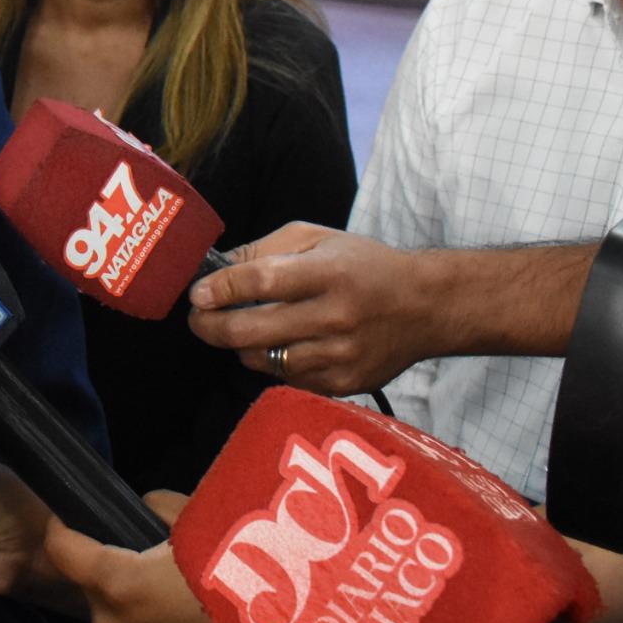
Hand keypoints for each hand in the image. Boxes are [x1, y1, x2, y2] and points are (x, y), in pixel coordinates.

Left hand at [42, 500, 268, 622]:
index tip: (71, 512)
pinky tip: (176, 612)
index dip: (65, 525)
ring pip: (108, 610)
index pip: (62, 548)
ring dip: (125, 594)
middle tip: (143, 547)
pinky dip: (142, 621)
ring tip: (168, 583)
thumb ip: (164, 507)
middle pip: (88, 580)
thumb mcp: (205, 527)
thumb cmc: (242, 587)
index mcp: (118, 584)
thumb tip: (145, 504)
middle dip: (107, 561)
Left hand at [187, 223, 435, 395]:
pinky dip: (272, 363)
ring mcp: (341, 356)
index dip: (221, 289)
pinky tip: (279, 345)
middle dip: (211, 327)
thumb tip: (215, 270)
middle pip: (253, 331)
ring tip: (240, 329)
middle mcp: (336, 317)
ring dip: (241, 346)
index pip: (263, 282)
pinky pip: (288, 379)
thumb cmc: (364, 266)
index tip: (197, 294)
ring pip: (264, 361)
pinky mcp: (345, 384)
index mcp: (329, 273)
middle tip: (198, 318)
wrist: (425, 307)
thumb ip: (264, 250)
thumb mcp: (317, 238)